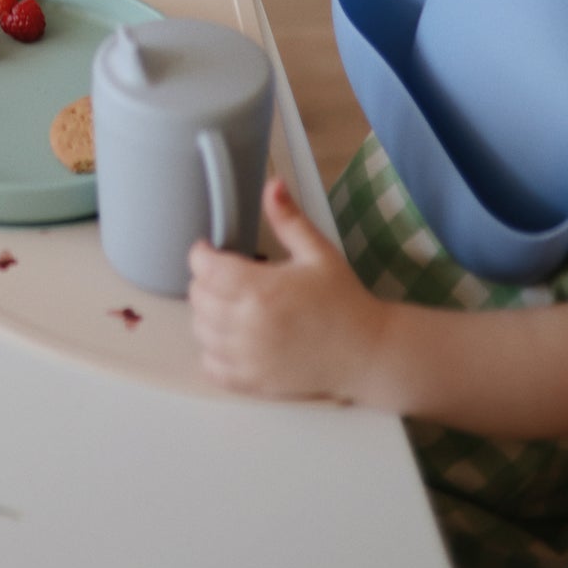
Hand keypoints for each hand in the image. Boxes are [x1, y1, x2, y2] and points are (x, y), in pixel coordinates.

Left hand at [188, 179, 383, 401]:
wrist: (369, 353)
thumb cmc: (344, 300)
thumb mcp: (318, 252)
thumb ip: (289, 218)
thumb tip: (273, 184)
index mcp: (262, 289)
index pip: (204, 267)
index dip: (202, 253)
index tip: (211, 250)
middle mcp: (249, 325)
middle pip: (198, 296)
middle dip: (205, 280)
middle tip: (224, 275)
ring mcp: (249, 358)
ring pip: (200, 329)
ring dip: (207, 313)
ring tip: (229, 303)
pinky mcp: (254, 383)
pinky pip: (210, 366)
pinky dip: (212, 350)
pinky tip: (231, 337)